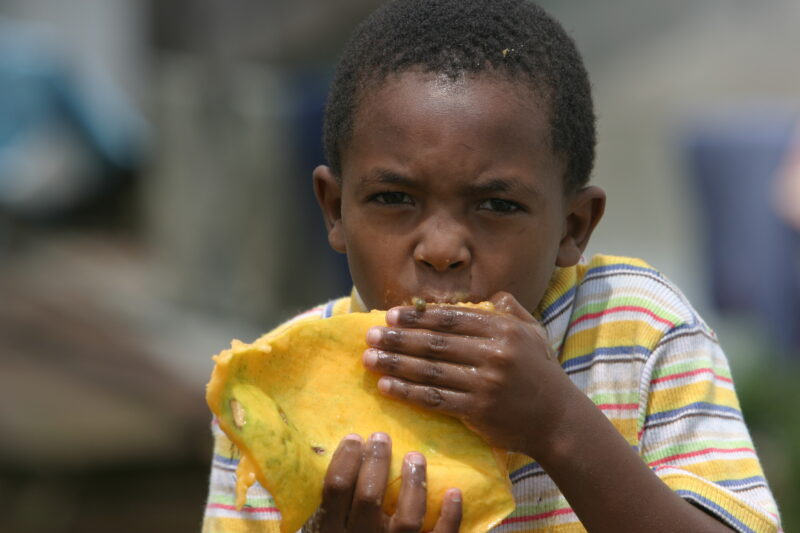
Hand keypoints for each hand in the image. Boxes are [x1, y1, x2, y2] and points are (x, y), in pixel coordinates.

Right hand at [318, 432, 461, 532]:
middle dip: (377, 461)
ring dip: (414, 482)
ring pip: (408, 517)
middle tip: (382, 438)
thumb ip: (323, 513)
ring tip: (416, 457)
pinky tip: (454, 492)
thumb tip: (320, 467)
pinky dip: (450, 517)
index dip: (346, 458)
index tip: (355, 438)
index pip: (336, 488)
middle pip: (370, 495)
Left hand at [362, 292, 574, 455]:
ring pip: (430, 371)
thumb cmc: (539, 371)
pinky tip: (386, 386)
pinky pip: (435, 399)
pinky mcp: (477, 410)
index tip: (391, 315)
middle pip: (435, 343)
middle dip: (398, 338)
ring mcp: (485, 383)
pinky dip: (407, 392)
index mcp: (503, 329)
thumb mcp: (532, 331)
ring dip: (395, 364)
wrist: (557, 419)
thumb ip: (508, 308)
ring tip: (369, 359)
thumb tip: (482, 296)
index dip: (418, 317)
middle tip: (371, 335)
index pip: (451, 319)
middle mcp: (493, 354)